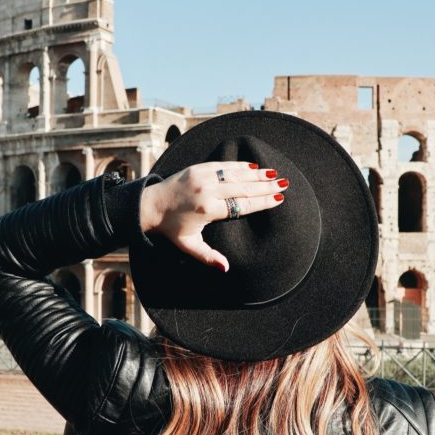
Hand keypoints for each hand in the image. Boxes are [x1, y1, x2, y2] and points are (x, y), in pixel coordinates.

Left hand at [140, 162, 287, 269]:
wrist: (150, 205)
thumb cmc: (171, 229)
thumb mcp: (188, 245)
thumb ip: (208, 256)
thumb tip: (225, 268)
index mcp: (208, 209)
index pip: (242, 205)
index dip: (261, 202)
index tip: (277, 199)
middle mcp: (208, 190)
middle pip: (243, 188)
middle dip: (265, 186)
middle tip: (284, 184)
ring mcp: (203, 176)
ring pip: (236, 174)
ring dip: (257, 174)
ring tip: (275, 174)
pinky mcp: (199, 167)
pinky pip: (224, 165)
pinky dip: (240, 166)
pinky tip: (254, 166)